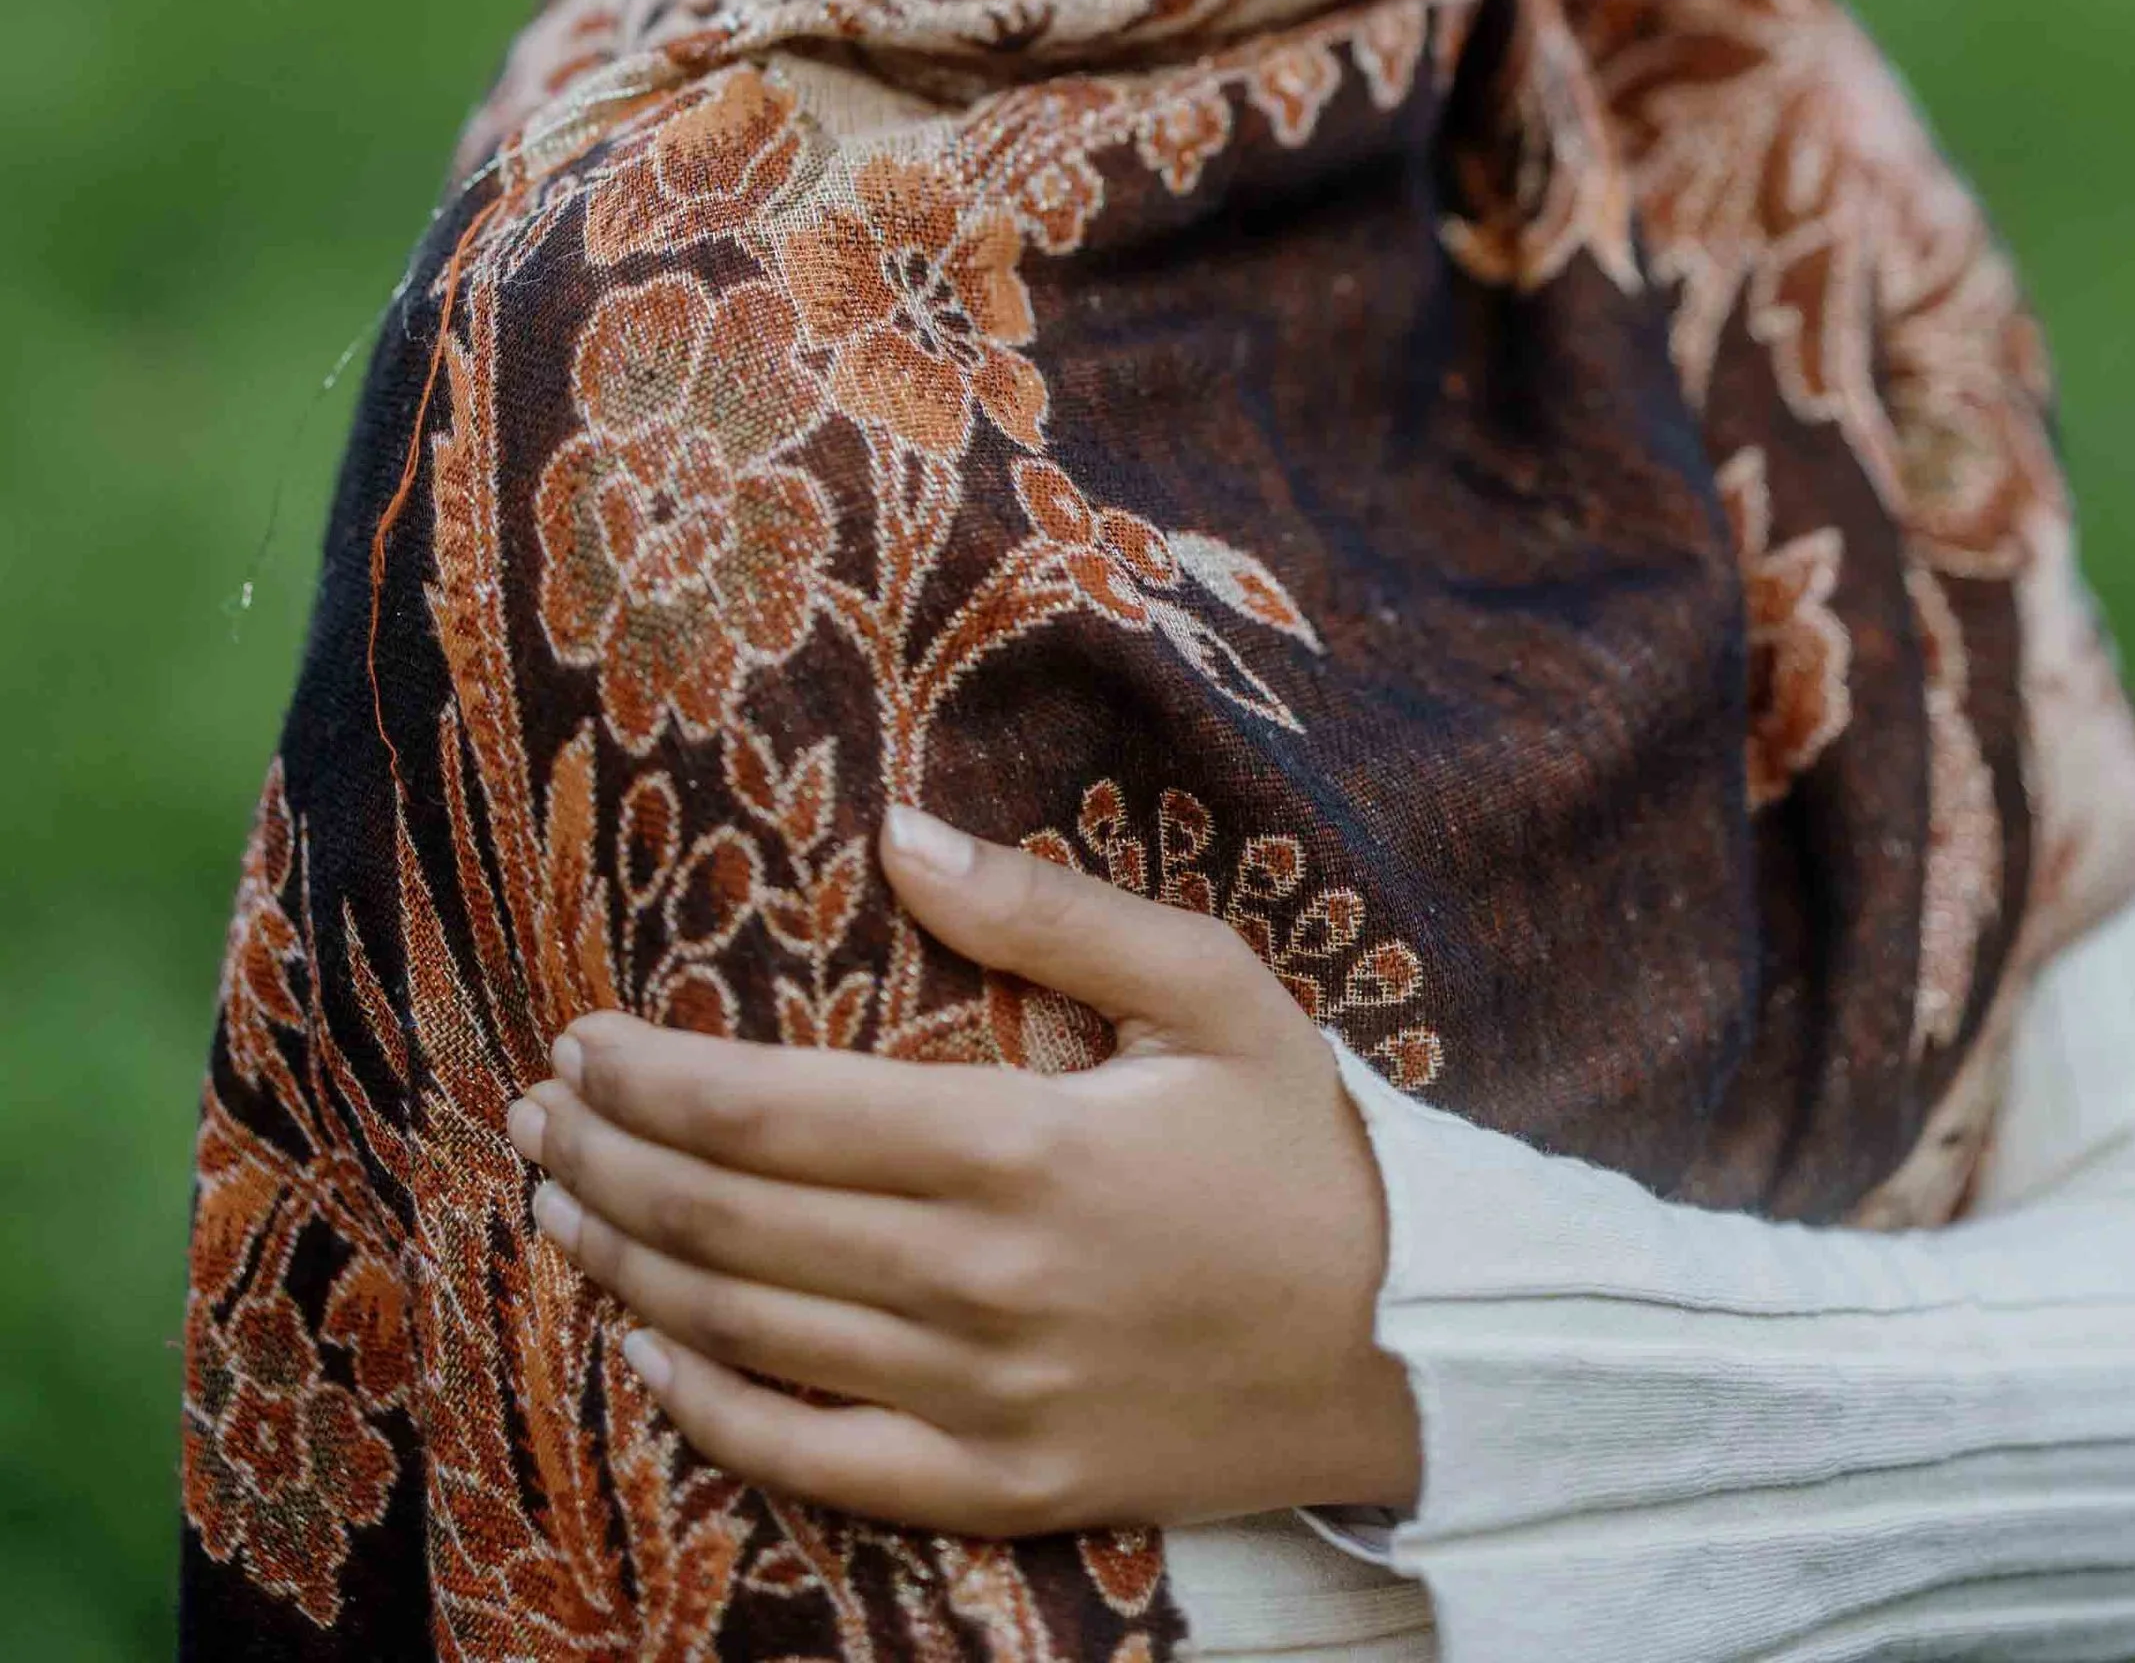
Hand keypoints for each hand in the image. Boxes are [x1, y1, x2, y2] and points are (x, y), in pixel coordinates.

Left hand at [505, 804, 1421, 1536]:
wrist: (1414, 1342)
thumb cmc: (1304, 1145)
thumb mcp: (1210, 985)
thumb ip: (1047, 909)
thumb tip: (899, 833)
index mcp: (1016, 1146)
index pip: (767, 1112)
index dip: (647, 1077)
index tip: (579, 1036)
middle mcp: (974, 1283)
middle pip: (727, 1223)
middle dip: (604, 1160)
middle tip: (533, 1111)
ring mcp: (980, 1400)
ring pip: (745, 1335)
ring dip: (626, 1265)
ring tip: (556, 1204)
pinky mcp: (1000, 1488)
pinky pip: (814, 1465)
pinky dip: (709, 1411)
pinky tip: (645, 1354)